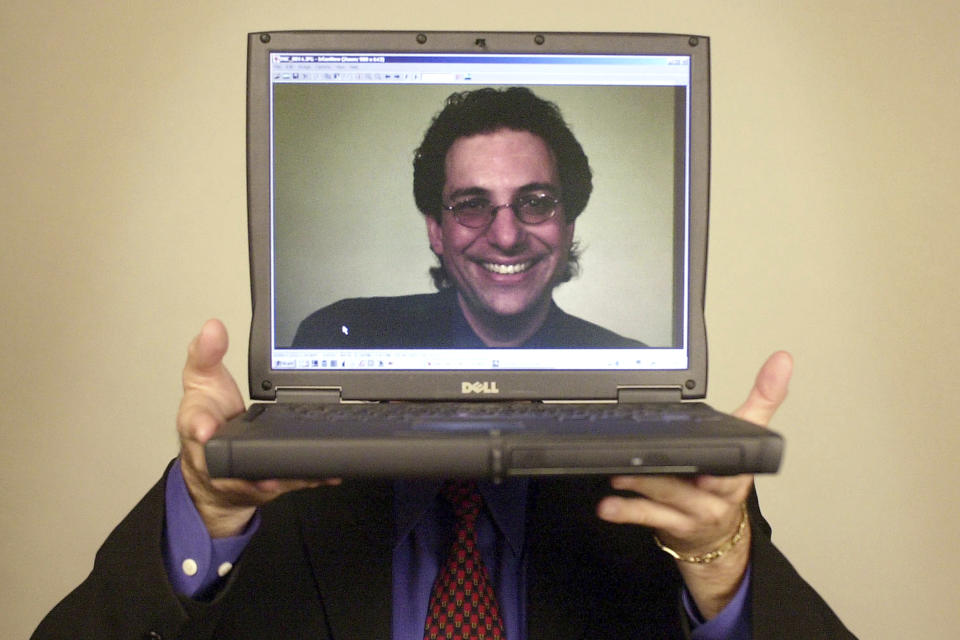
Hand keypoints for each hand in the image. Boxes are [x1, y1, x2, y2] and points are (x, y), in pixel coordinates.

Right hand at [176, 319, 338, 536]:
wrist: (215, 457)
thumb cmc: (208, 417)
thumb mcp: (202, 380)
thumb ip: (206, 353)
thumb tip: (213, 327)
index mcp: (200, 428)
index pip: (195, 427)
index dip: (201, 427)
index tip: (207, 429)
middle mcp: (222, 456)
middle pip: (237, 460)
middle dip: (253, 463)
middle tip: (268, 470)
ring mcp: (248, 472)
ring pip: (268, 476)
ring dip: (288, 473)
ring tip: (309, 468)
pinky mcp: (272, 481)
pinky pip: (292, 479)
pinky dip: (312, 475)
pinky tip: (331, 471)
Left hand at [596, 351, 792, 617]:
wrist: (718, 533)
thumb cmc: (726, 478)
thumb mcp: (749, 436)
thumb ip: (764, 398)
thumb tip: (783, 359)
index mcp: (735, 473)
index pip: (729, 471)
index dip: (716, 475)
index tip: (703, 474)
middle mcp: (715, 496)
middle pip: (688, 486)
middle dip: (664, 477)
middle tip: (640, 465)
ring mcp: (691, 512)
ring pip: (664, 500)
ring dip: (638, 487)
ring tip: (616, 475)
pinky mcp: (670, 524)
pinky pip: (648, 517)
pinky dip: (626, 511)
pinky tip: (608, 506)